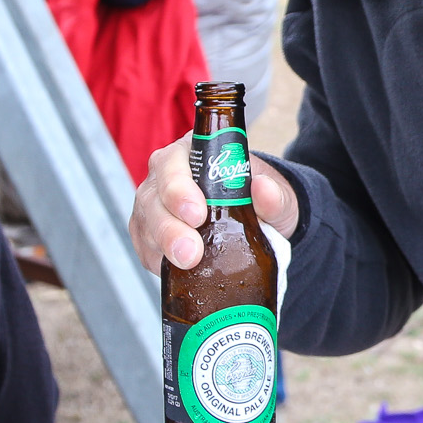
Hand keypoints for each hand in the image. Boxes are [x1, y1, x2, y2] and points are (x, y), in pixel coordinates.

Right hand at [129, 137, 298, 270]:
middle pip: (154, 197)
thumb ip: (274, 195)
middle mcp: (166, 175)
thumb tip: (263, 189)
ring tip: (188, 263)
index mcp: (193, 153)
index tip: (197, 214)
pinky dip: (158, 260)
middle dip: (170, 227)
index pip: (174, 162)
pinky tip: (176, 269)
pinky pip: (144, 247)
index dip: (180, 187)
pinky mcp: (149, 234)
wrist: (259, 227)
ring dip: (164, 246)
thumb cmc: (261, 203)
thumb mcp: (278, 197)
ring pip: (146, 224)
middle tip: (191, 250)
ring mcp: (154, 205)